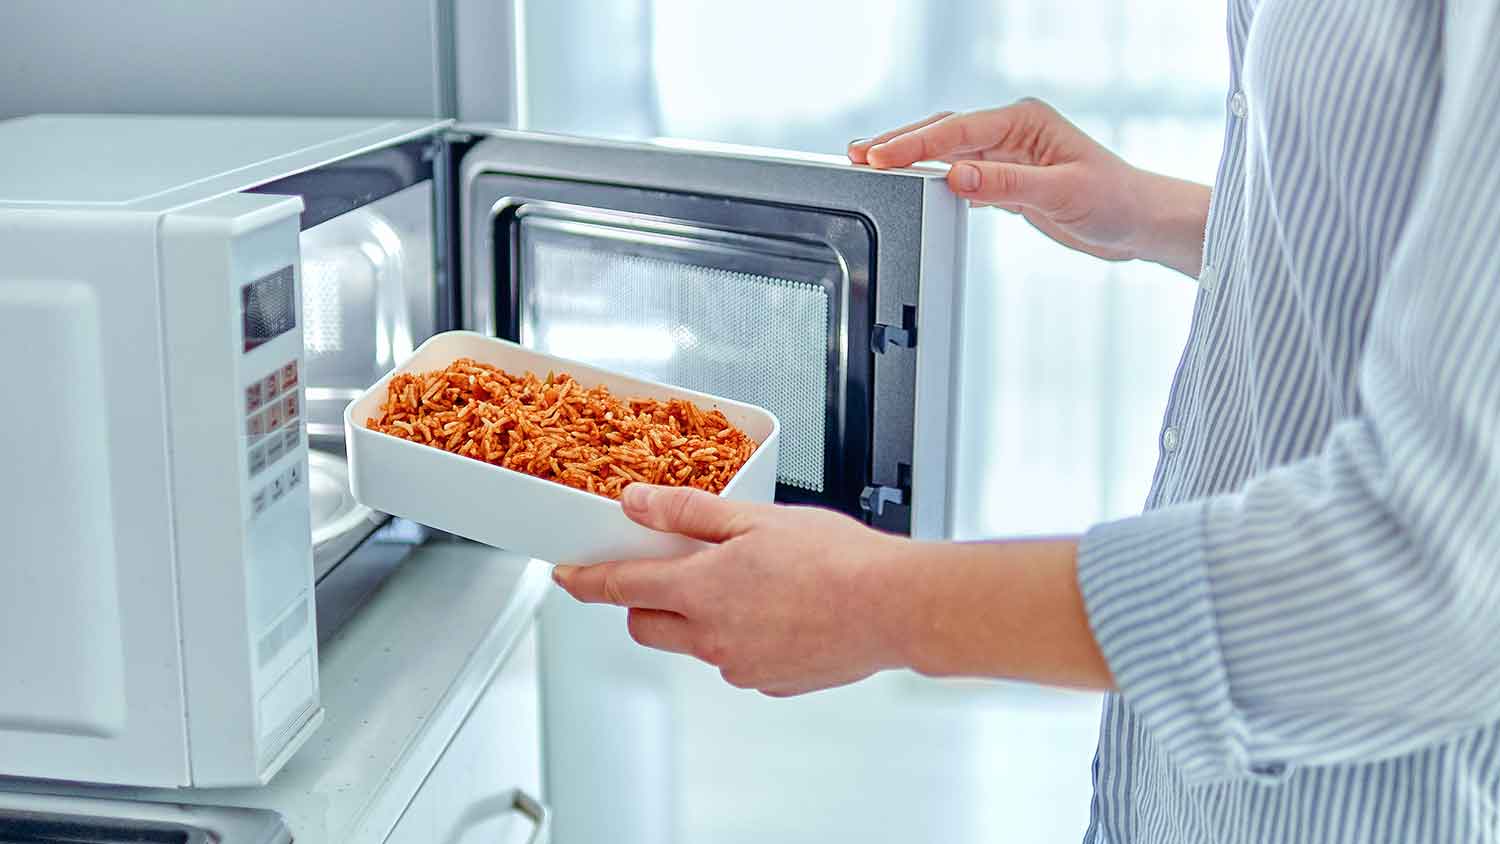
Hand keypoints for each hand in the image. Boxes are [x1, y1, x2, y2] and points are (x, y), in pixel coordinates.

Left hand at [552, 485, 910, 696]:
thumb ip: (687, 512)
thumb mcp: (754, 518)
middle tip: (670, 573)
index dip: (586, 580)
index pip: (621, 587)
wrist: (893, 606)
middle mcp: (712, 637)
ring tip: (751, 584)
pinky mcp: (770, 684)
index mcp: (701, 590)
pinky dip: (742, 637)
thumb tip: (636, 504)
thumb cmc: (837, 560)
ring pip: (693, 644)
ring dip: (700, 617)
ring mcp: (740, 667)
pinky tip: (779, 612)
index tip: (565, 576)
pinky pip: (736, 660)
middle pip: (645, 625)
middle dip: (642, 601)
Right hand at [848, 99, 1209, 276]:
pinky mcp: (1006, 178)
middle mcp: (1012, 131)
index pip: (958, 129)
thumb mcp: (1061, 193)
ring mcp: (1007, 153)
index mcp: (1024, 121)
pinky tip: (911, 183)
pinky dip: (931, 177)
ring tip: (871, 164)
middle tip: (858, 155)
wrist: (1138, 223)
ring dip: (911, 159)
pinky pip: (959, 171)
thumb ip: (1007, 185)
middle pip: (943, 131)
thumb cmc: (1114, 200)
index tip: (881, 157)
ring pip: (947, 151)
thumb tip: (958, 176)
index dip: (916, 144)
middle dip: (900, 143)